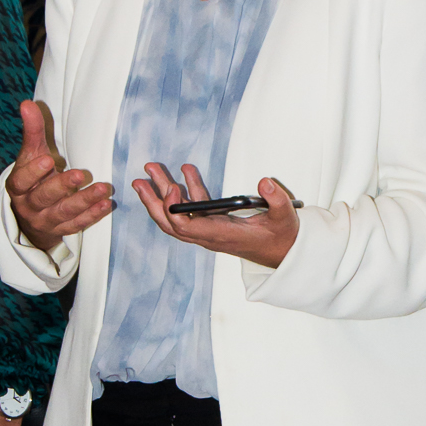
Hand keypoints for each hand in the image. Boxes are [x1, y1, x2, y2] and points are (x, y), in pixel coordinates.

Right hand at [6, 100, 112, 253]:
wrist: (32, 212)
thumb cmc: (35, 175)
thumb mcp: (32, 154)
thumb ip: (33, 131)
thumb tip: (27, 103)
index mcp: (18, 186)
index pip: (21, 181)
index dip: (33, 172)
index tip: (49, 159)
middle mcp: (29, 206)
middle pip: (44, 198)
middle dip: (62, 187)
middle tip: (81, 174)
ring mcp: (45, 221)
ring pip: (63, 213)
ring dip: (84, 201)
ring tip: (103, 188)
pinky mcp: (61, 230)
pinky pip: (77, 224)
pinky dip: (92, 215)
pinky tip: (106, 204)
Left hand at [132, 163, 298, 270]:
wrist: (284, 252)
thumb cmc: (282, 237)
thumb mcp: (285, 217)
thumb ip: (276, 199)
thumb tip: (264, 182)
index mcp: (223, 236)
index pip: (187, 228)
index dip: (173, 209)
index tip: (172, 187)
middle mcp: (210, 236)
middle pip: (172, 223)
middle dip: (153, 202)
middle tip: (140, 180)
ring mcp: (210, 231)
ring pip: (177, 217)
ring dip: (162, 196)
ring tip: (150, 174)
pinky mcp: (215, 224)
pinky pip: (194, 210)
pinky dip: (187, 191)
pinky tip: (185, 172)